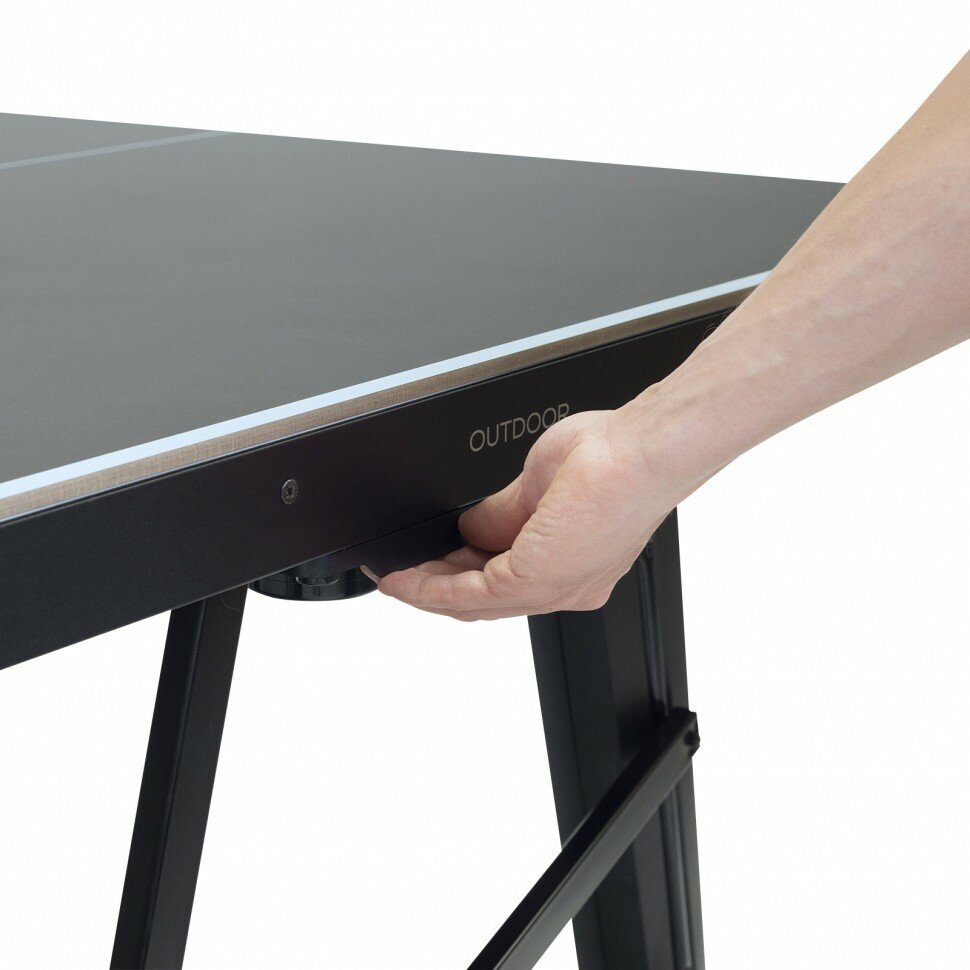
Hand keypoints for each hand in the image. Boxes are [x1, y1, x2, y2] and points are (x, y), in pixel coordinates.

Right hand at [374, 406, 685, 619]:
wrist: (640, 453)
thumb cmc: (612, 458)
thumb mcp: (537, 488)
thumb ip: (499, 516)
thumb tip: (465, 526)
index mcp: (569, 564)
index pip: (505, 582)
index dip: (458, 578)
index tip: (424, 567)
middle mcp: (563, 586)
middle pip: (484, 601)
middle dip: (435, 588)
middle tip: (399, 575)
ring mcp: (551, 588)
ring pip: (472, 603)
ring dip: (425, 591)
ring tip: (393, 576)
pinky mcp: (534, 580)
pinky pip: (467, 594)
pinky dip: (429, 588)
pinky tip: (405, 577)